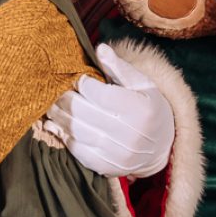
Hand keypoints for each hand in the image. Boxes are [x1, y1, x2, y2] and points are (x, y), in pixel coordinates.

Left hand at [44, 44, 174, 178]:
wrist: (163, 147)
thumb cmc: (149, 108)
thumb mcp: (143, 84)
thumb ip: (119, 67)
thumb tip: (100, 48)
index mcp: (139, 109)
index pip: (98, 93)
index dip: (81, 83)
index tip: (76, 78)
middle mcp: (130, 134)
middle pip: (82, 112)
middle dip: (64, 98)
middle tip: (55, 90)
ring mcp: (118, 153)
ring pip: (76, 131)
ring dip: (58, 117)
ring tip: (52, 105)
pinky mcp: (108, 167)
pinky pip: (77, 151)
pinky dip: (63, 136)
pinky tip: (57, 125)